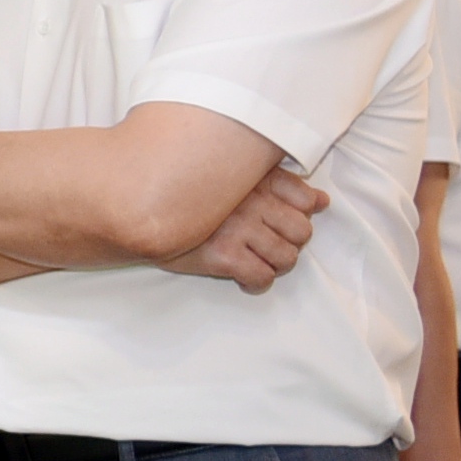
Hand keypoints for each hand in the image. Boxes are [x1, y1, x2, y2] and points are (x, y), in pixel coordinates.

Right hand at [165, 166, 324, 292]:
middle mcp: (251, 201)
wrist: (139, 213)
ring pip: (286, 258)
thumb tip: (322, 201)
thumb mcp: (235, 181)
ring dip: (274, 264)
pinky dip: (256, 282)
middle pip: (301, 232)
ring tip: (255, 260)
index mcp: (254, 179)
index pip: (305, 200)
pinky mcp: (223, 256)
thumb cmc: (189, 199)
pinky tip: (242, 275)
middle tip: (267, 244)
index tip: (278, 219)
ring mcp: (238, 229)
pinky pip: (261, 277)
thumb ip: (281, 186)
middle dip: (289, 242)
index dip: (298, 214)